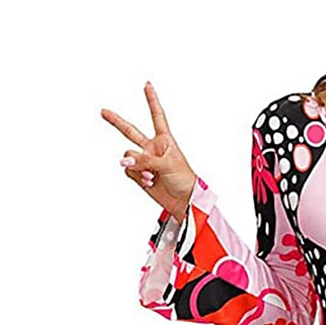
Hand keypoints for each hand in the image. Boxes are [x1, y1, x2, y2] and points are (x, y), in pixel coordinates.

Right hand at [100, 81, 197, 222]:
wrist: (184, 201)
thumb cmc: (184, 180)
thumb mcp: (167, 164)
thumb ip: (145, 159)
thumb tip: (126, 161)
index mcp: (165, 140)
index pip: (157, 116)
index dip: (152, 100)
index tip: (147, 85)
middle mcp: (152, 148)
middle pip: (131, 131)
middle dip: (116, 122)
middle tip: (103, 111)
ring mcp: (145, 162)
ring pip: (128, 156)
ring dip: (137, 166)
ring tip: (150, 175)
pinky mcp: (140, 175)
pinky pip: (129, 171)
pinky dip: (136, 176)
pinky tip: (148, 181)